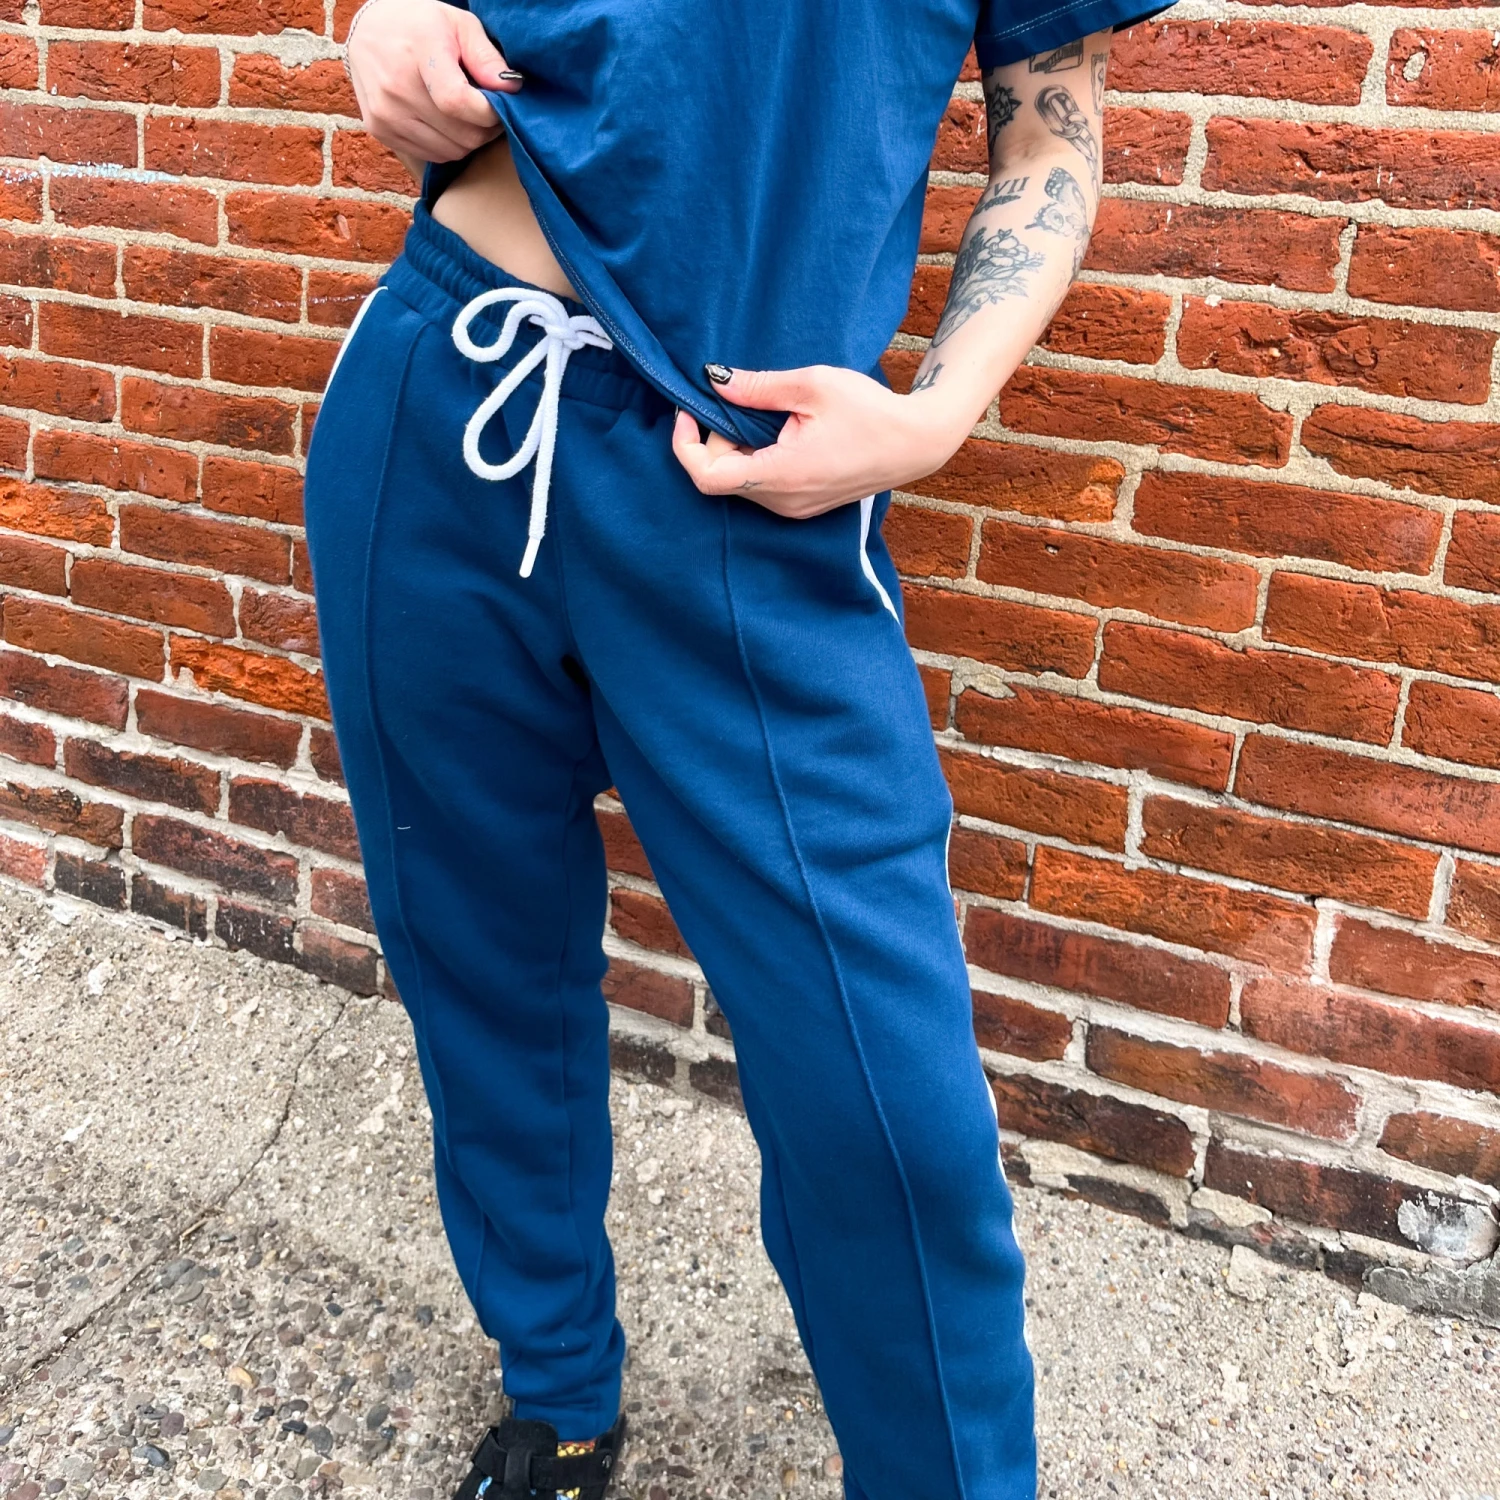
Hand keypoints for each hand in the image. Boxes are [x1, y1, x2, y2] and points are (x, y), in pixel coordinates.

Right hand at [347, 0, 513, 165]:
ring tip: (465, 114)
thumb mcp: (458, 23)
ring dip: (467, 139)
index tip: (499, 105)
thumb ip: (486, 56)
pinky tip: (444, 122)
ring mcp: (386, 113)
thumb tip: (510, 88)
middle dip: (484, 127)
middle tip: (485, 109)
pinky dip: (447, 145)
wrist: (369, 32)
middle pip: (462, 135)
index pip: (458, 102)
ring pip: (451, 152)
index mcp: (419, 52)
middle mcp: (397, 88)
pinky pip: (431, 156)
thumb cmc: (421, 25)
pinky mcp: (380, 131)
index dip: (489, 113)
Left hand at [671, 366, 967, 518]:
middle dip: (716, 439)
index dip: (685, 445)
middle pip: (720, 478)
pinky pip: (761, 486)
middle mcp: (783, 502)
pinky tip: (779, 432)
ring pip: (740, 482)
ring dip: (737, 449)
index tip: (687, 411)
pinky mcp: (802, 506)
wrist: (916, 443)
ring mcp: (793, 509)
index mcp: (781, 475)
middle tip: (739, 401)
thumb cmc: (870, 411)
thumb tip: (714, 381)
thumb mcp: (812, 384)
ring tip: (765, 414)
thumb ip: (758, 386)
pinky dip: (755, 459)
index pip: (706, 477)